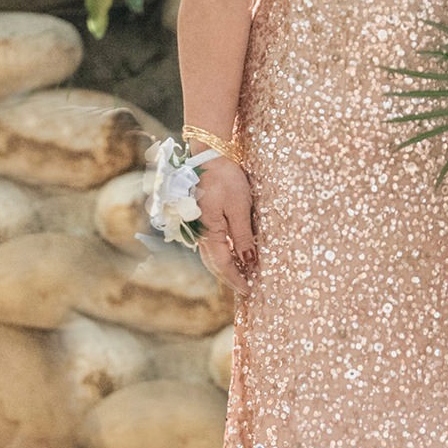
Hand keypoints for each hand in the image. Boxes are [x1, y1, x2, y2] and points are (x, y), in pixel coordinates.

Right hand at [194, 156, 256, 283]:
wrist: (209, 157)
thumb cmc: (225, 180)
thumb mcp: (239, 208)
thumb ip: (242, 237)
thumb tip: (248, 262)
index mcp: (208, 233)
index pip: (222, 264)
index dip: (236, 279)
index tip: (249, 290)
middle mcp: (199, 234)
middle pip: (214, 263)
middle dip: (230, 277)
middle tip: (246, 287)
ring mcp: (198, 227)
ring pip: (212, 255)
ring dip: (226, 266)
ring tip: (243, 273)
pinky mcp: (202, 219)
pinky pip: (212, 243)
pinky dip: (223, 253)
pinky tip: (234, 253)